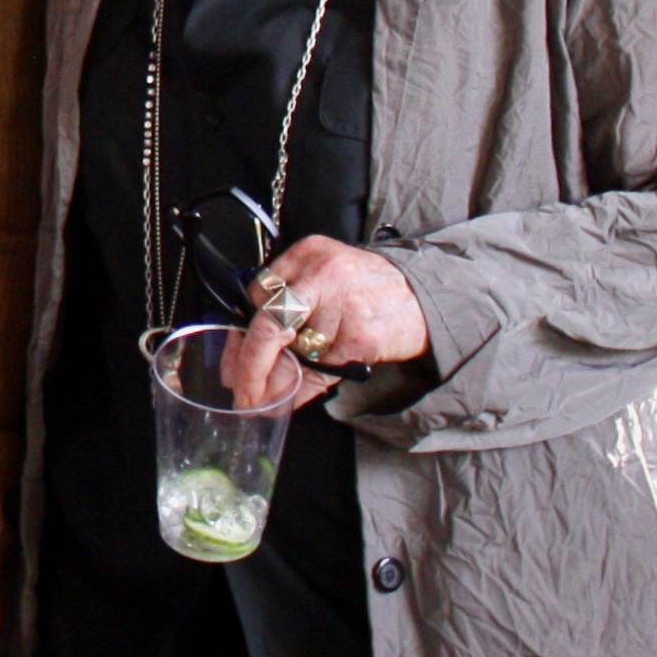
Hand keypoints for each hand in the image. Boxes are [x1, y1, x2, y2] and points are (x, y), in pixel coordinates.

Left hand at [229, 235, 430, 409]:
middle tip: (238, 389)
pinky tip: (287, 402)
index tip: (231, 359)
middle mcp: (322, 277)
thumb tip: (248, 345)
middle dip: (248, 364)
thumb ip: (291, 298)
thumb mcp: (325, 273)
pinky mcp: (361, 338)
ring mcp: (343, 308)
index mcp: (307, 254)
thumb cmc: (366, 287)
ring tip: (260, 401)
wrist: (425, 296)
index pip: (258, 297)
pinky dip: (301, 391)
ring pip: (295, 354)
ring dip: (274, 383)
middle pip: (269, 325)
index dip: (240, 335)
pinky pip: (321, 372)